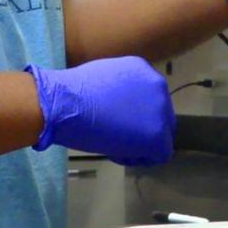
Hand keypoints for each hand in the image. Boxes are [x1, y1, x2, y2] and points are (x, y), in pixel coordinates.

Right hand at [25, 56, 175, 165]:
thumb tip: (121, 104)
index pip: (149, 99)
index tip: (115, 121)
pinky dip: (138, 157)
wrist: (66, 104)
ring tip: (112, 143)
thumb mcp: (103, 78)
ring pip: (161, 136)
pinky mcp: (158, 134)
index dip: (134, 115)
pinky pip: (158, 154)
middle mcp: (157, 85)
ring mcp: (160, 110)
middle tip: (117, 136)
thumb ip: (121, 89)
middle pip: (160, 116)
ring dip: (139, 143)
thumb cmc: (72, 93)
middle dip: (141, 129)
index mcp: (143, 69)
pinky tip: (115, 151)